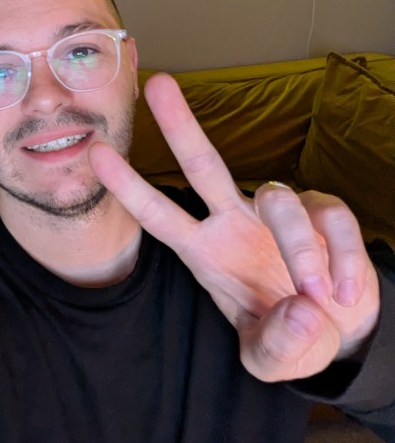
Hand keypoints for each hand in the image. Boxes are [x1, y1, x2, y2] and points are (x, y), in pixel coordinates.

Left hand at [89, 73, 380, 382]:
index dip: (129, 187)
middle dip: (180, 125)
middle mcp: (235, 221)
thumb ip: (279, 345)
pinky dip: (343, 259)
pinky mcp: (323, 211)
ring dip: (299, 249)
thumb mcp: (272, 358)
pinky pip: (331, 219)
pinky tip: (346, 292)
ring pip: (279, 201)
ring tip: (314, 295)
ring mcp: (279, 211)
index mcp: (206, 252)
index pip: (160, 216)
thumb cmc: (289, 335)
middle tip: (157, 84)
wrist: (339, 330)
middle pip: (204, 165)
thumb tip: (303, 312)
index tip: (95, 154)